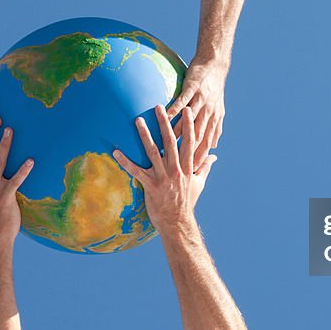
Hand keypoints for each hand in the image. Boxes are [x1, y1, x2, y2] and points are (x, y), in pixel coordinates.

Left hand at [113, 105, 217, 231]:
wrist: (177, 222)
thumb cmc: (187, 202)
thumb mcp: (199, 184)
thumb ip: (205, 167)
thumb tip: (214, 157)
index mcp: (188, 167)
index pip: (190, 142)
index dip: (189, 125)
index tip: (187, 110)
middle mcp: (176, 170)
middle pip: (170, 142)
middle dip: (164, 123)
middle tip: (159, 107)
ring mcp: (163, 178)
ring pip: (152, 152)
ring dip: (144, 135)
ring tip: (137, 120)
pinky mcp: (150, 186)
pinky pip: (136, 171)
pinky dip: (125, 161)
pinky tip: (116, 151)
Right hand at [166, 59, 226, 161]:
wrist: (215, 64)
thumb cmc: (214, 88)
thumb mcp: (219, 109)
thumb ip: (216, 128)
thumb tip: (215, 146)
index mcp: (214, 119)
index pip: (207, 143)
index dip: (200, 157)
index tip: (191, 171)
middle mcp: (209, 112)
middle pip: (198, 136)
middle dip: (188, 151)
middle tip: (177, 165)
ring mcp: (201, 100)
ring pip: (189, 120)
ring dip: (177, 133)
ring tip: (165, 145)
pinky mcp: (193, 88)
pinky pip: (182, 100)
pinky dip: (174, 109)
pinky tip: (164, 117)